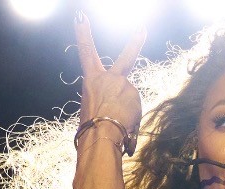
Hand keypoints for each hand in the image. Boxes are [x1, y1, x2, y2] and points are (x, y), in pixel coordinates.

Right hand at [73, 12, 144, 143]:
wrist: (100, 135)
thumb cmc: (91, 129)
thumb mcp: (91, 110)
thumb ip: (105, 100)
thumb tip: (116, 108)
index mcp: (92, 80)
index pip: (86, 51)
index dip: (83, 33)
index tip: (81, 16)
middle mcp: (109, 78)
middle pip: (126, 58)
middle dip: (136, 42)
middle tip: (143, 29)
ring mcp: (124, 85)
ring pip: (131, 98)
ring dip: (127, 110)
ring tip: (116, 123)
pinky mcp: (135, 95)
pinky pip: (136, 108)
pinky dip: (132, 117)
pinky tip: (124, 125)